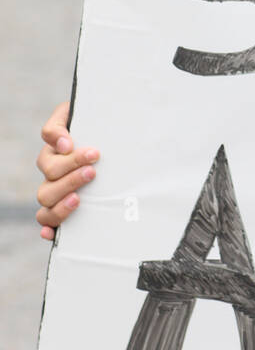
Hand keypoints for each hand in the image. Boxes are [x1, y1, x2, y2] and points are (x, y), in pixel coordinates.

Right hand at [35, 100, 99, 241]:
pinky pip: (47, 222)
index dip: (59, 142)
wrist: (115, 147)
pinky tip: (51, 233)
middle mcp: (53, 169)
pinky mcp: (64, 210)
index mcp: (58, 145)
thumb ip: (68, 121)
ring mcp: (56, 190)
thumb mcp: (86, 116)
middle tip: (92, 171)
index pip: (51, 139)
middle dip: (70, 173)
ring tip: (79, 198)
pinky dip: (47, 228)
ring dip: (60, 199)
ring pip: (45, 198)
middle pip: (50, 173)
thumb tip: (63, 143)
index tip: (83, 148)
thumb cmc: (101, 132)